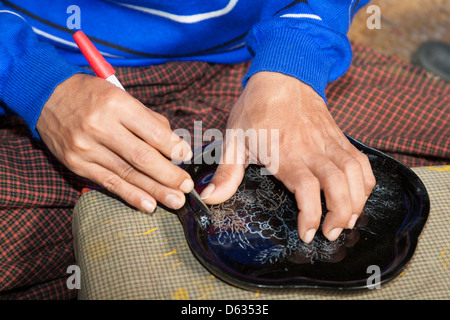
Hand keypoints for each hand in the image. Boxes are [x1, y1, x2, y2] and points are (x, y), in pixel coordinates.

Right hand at [36, 74, 193, 211]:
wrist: (46, 96)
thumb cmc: (91, 94)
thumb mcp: (121, 95)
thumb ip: (148, 119)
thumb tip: (174, 144)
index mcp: (116, 104)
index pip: (152, 132)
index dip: (173, 148)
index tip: (187, 157)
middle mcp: (100, 127)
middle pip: (142, 157)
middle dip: (169, 175)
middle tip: (186, 187)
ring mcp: (86, 148)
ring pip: (128, 174)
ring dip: (155, 190)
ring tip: (175, 200)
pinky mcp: (78, 164)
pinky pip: (109, 183)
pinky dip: (131, 195)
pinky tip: (149, 204)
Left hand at [200, 72, 375, 242]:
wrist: (282, 74)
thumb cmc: (256, 107)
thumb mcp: (234, 139)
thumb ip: (226, 172)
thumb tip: (210, 197)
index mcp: (286, 153)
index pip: (307, 188)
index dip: (311, 215)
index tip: (307, 233)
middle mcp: (312, 149)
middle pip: (338, 185)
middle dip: (340, 215)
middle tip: (331, 234)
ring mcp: (329, 142)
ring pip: (355, 174)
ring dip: (356, 201)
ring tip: (347, 220)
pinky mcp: (339, 137)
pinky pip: (361, 161)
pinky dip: (365, 181)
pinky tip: (358, 194)